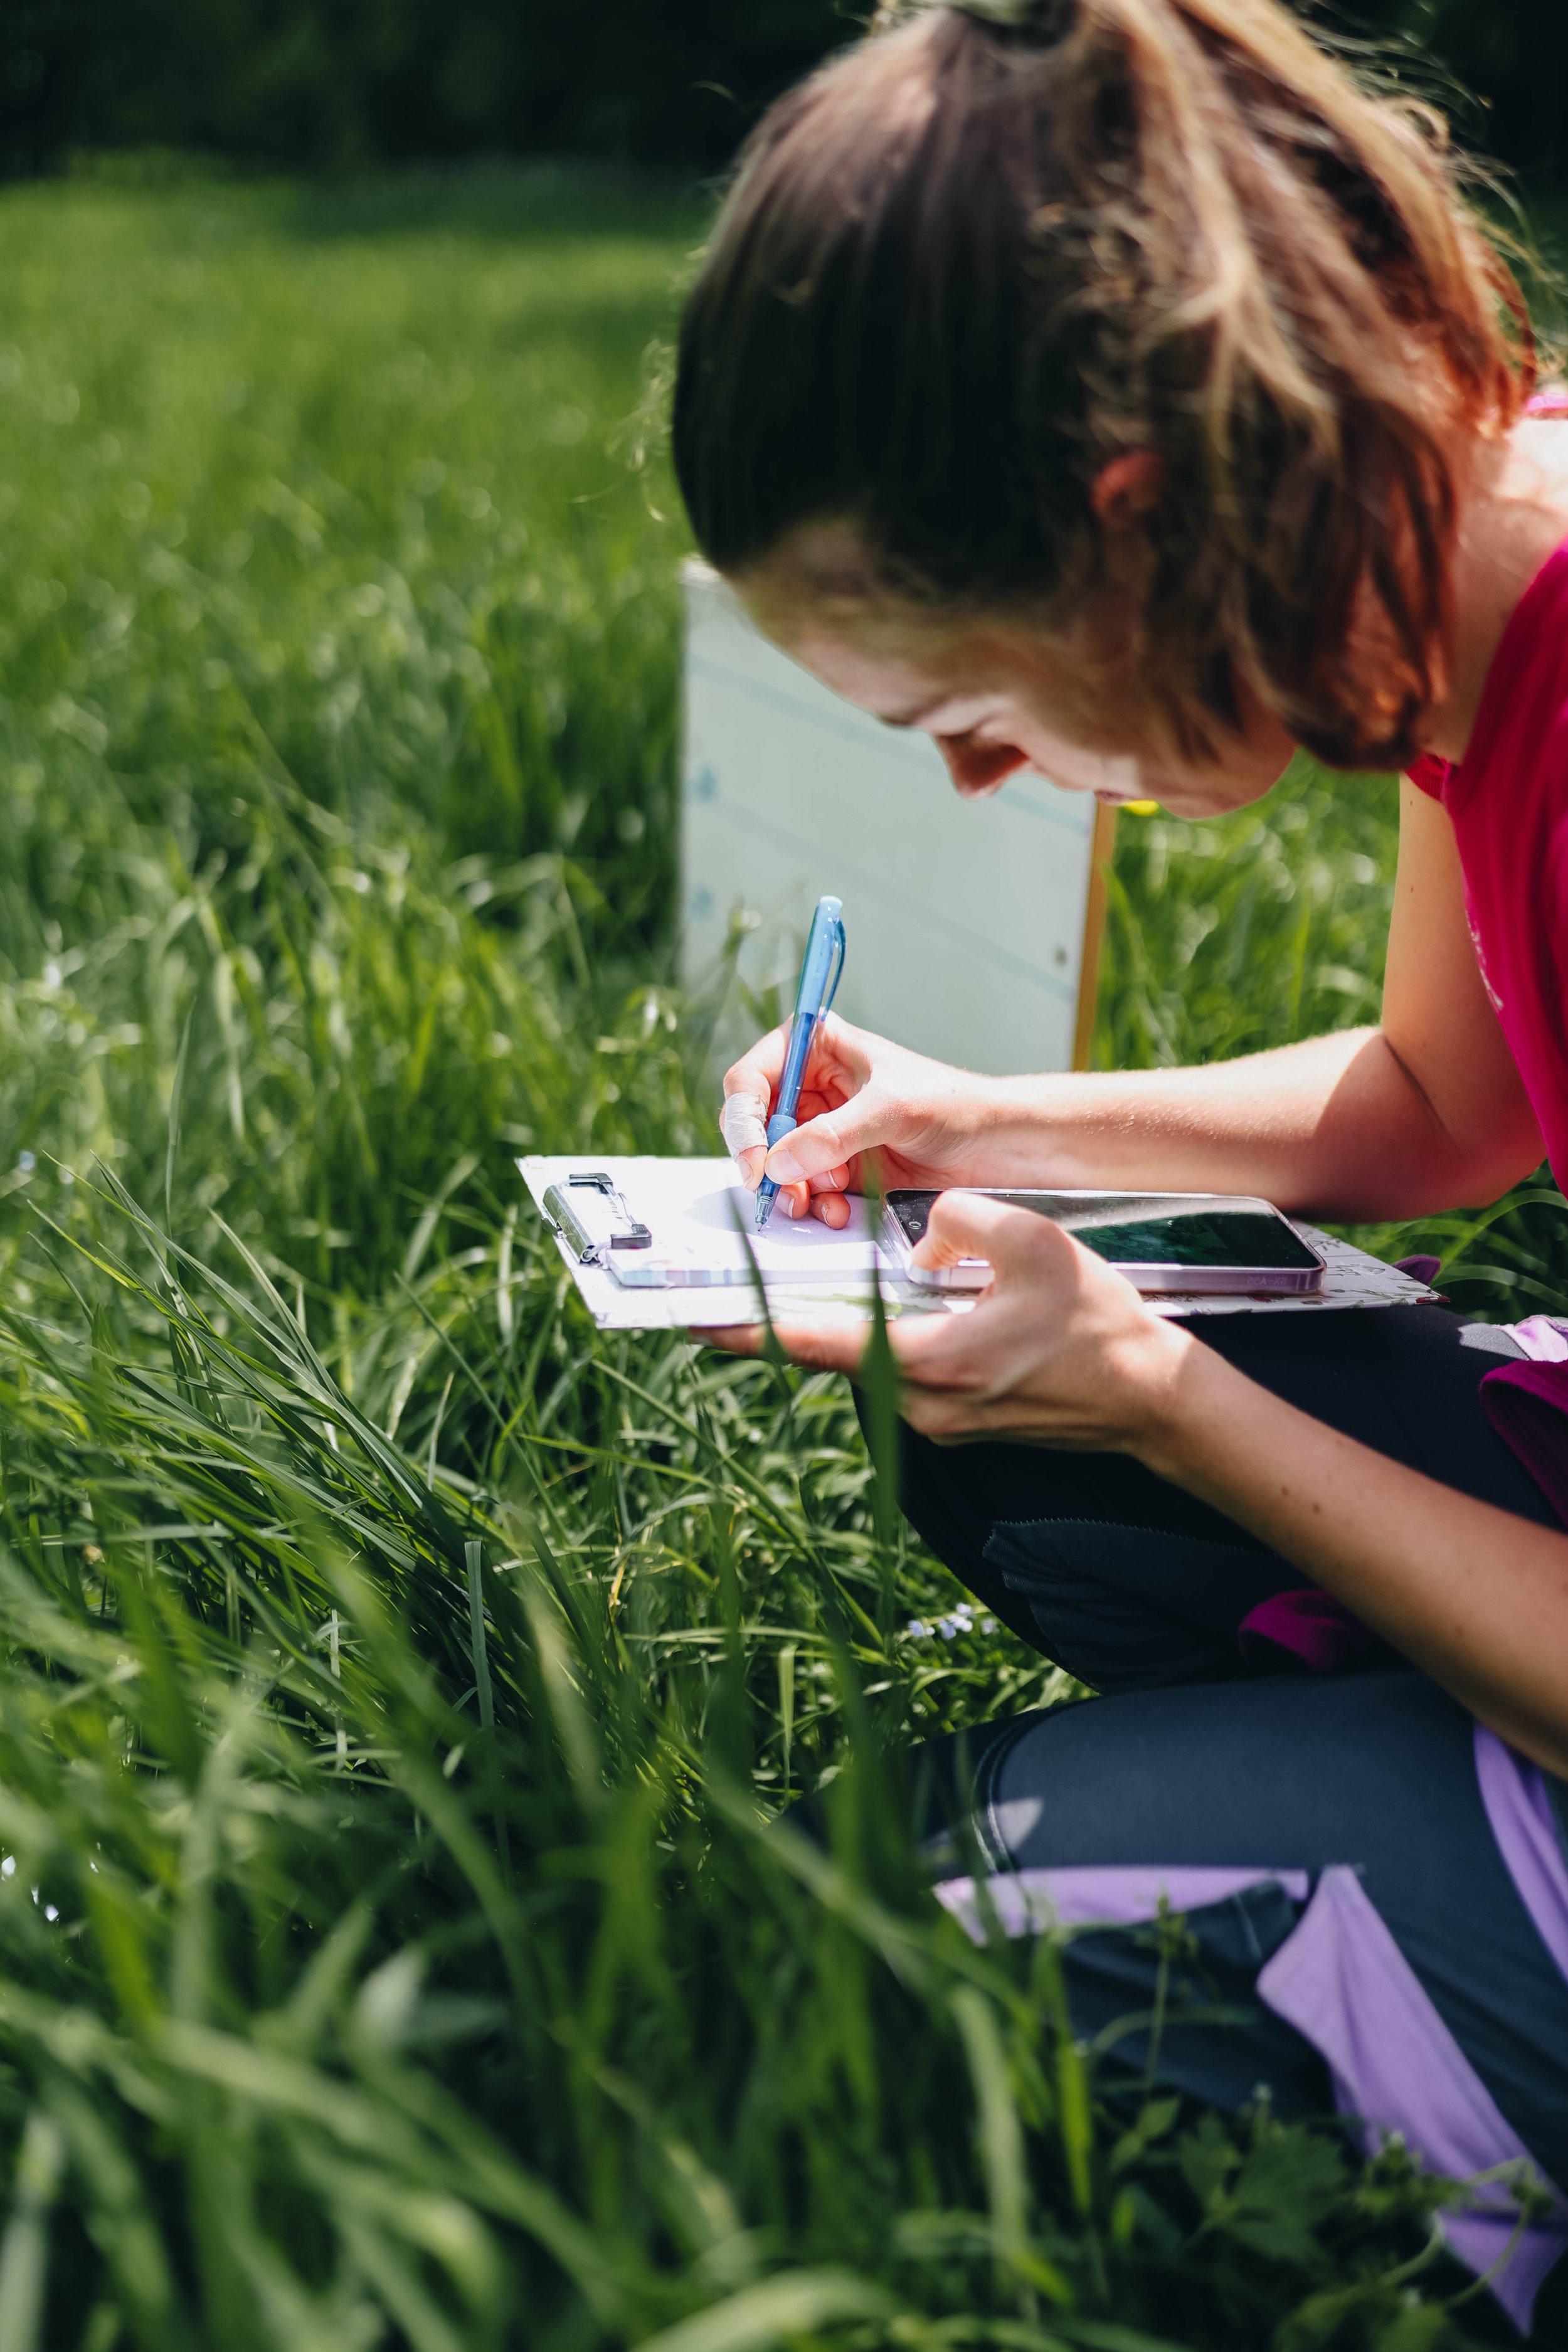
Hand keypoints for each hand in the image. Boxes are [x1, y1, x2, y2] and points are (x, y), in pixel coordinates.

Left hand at [705, 1190, 1192, 1453]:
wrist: (1151, 1400)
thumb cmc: (1098, 1325)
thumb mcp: (1033, 1244)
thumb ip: (959, 1219)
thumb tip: (922, 1229)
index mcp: (927, 1364)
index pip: (814, 1343)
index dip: (748, 1326)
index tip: (693, 1317)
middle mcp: (919, 1405)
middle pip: (826, 1355)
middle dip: (776, 1320)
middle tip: (722, 1289)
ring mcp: (936, 1420)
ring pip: (861, 1362)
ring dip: (828, 1327)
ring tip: (789, 1285)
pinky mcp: (955, 1418)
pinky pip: (894, 1370)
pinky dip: (871, 1338)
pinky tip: (867, 1306)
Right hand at [719, 1013, 1002, 1227]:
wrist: (995, 1146)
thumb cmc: (952, 1104)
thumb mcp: (890, 1111)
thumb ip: (832, 1135)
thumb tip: (777, 1163)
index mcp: (816, 1048)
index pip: (751, 1078)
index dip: (744, 1120)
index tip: (756, 1160)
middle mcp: (811, 1087)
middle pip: (755, 1127)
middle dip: (766, 1163)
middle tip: (781, 1191)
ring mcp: (821, 1130)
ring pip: (775, 1165)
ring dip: (792, 1190)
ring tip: (821, 1202)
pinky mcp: (836, 1167)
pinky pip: (803, 1190)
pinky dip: (814, 1205)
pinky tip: (837, 1210)